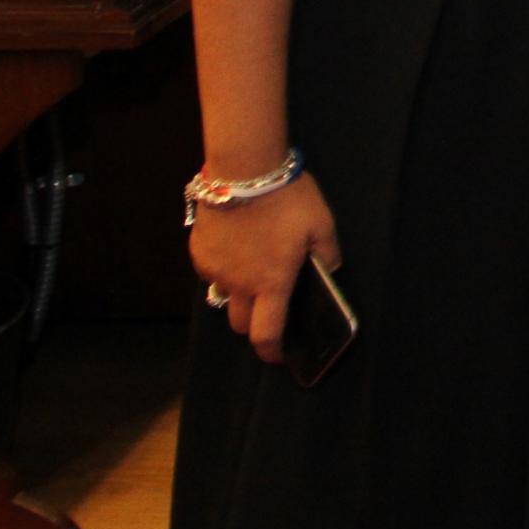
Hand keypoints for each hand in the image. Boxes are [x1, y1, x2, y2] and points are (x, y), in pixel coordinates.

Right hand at [190, 173, 340, 365]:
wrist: (244, 171)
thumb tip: (330, 272)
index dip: (272, 353)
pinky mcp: (199, 252)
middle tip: (270, 309)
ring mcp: (214, 270)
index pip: (266, 334)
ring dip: (240, 292)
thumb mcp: (322, 226)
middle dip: (254, 325)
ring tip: (257, 267)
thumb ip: (328, 255)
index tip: (280, 356)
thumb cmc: (288, 199)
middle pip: (240, 323)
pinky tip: (240, 245)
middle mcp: (239, 284)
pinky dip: (226, 268)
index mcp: (271, 283)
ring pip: (225, 295)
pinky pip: (213, 271)